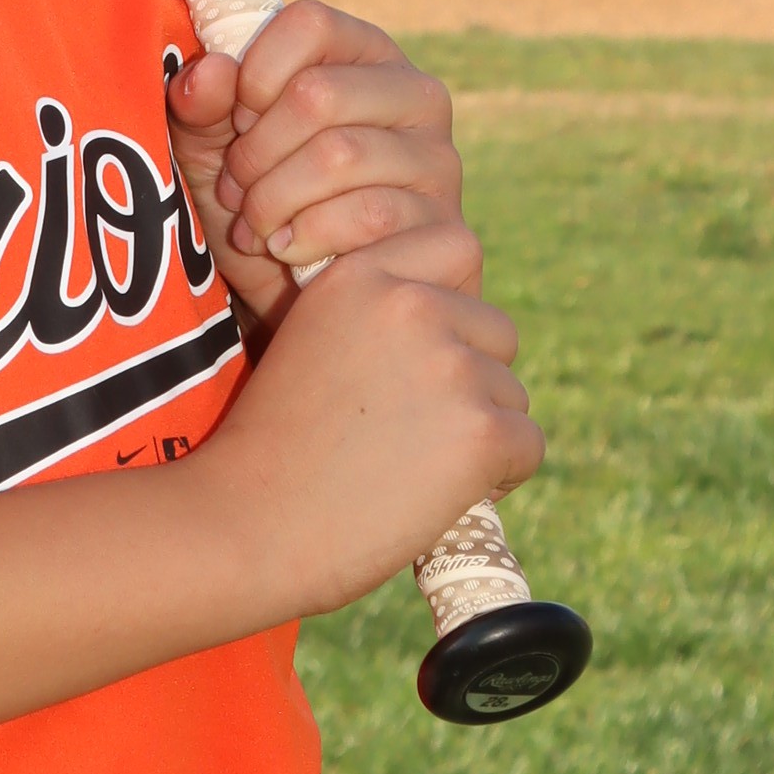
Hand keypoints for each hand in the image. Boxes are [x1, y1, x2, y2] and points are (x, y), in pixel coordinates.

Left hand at [167, 1, 476, 334]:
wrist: (308, 304)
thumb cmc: (262, 207)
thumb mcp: (215, 154)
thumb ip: (201, 107)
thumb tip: (208, 73)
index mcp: (365, 56)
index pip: (310, 24)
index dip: (255, 75)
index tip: (238, 122)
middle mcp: (417, 96)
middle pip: (318, 93)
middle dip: (256, 151)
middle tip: (237, 190)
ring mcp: (439, 162)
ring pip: (338, 155)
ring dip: (272, 200)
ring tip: (255, 226)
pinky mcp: (447, 224)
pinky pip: (365, 214)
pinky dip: (306, 237)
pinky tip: (289, 251)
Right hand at [187, 238, 544, 622]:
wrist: (247, 527)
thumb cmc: (271, 452)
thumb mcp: (311, 345)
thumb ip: (377, 321)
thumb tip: (458, 331)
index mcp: (359, 275)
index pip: (457, 245)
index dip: (453, 307)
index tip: (420, 358)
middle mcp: (409, 304)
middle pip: (496, 331)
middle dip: (470, 381)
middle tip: (407, 433)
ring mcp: (448, 365)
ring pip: (511, 394)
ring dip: (478, 432)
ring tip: (406, 468)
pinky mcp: (480, 429)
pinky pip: (527, 445)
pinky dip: (495, 478)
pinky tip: (432, 495)